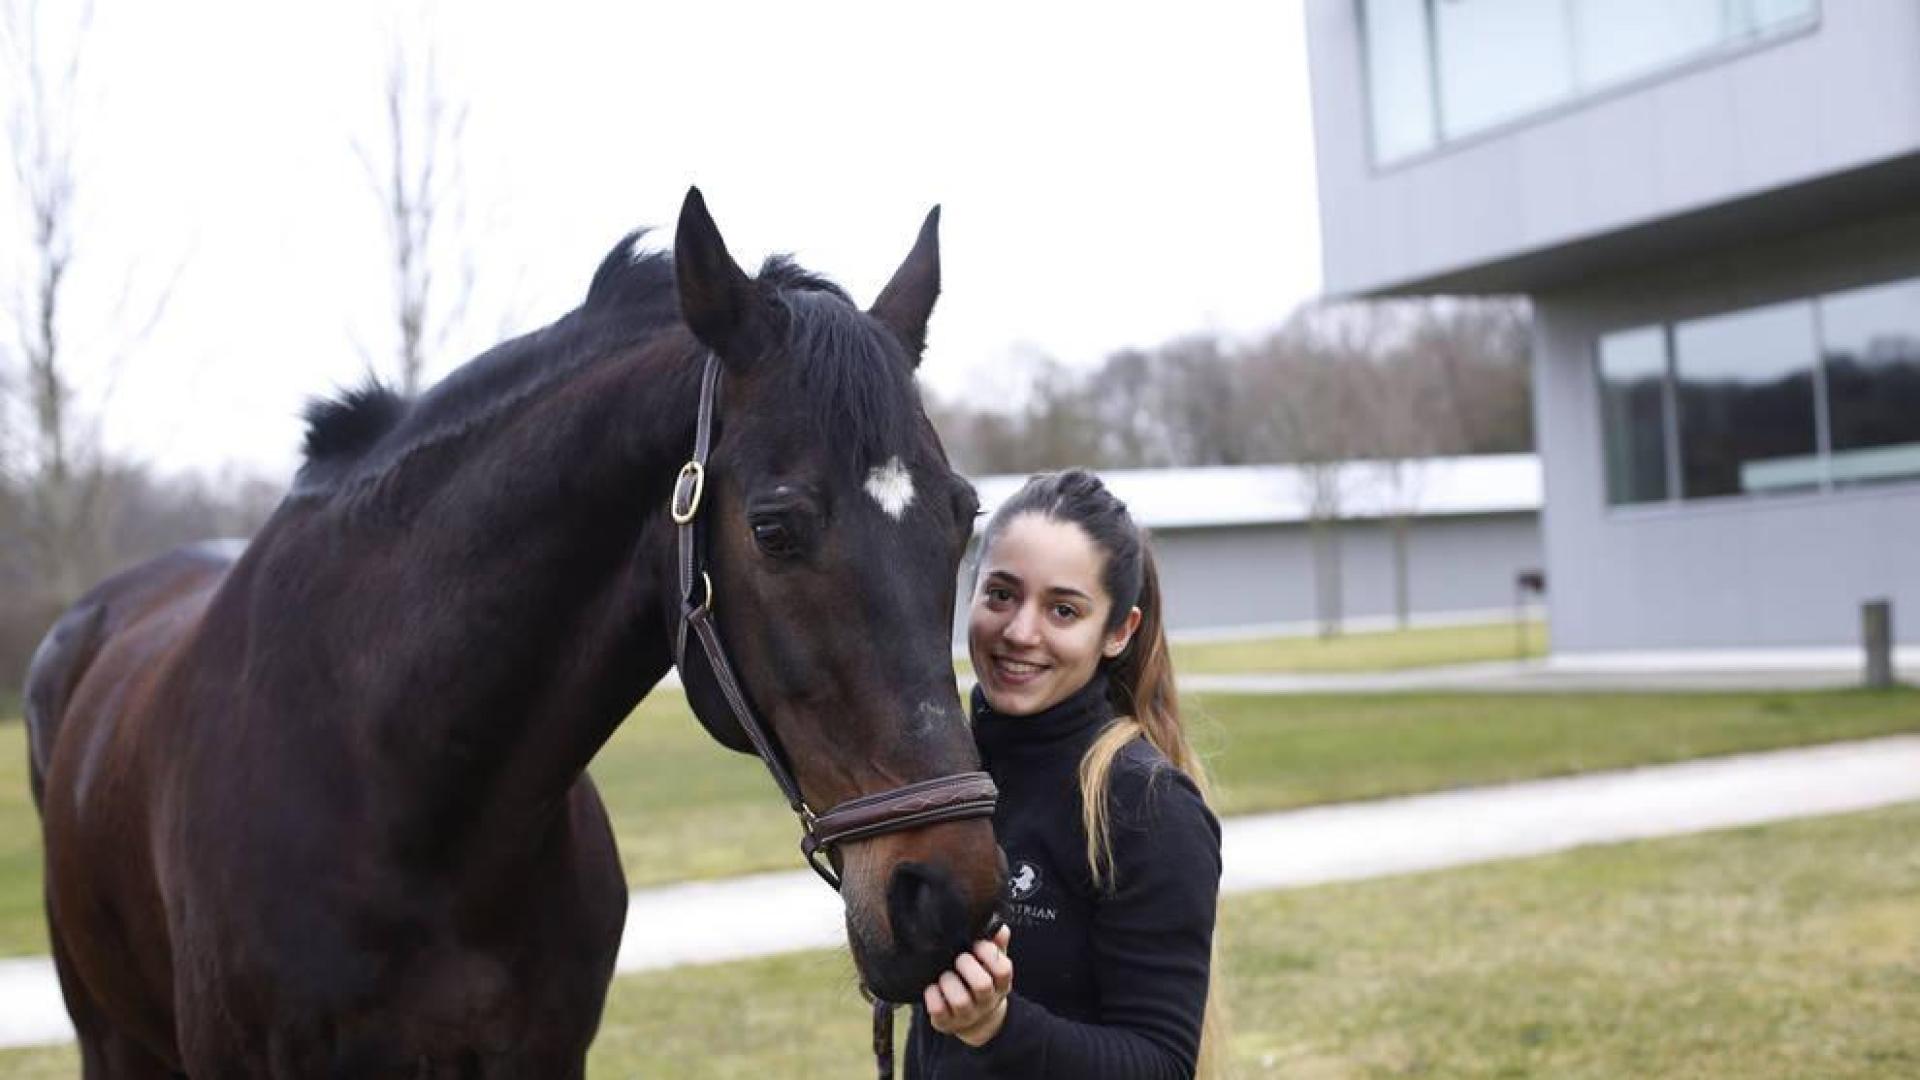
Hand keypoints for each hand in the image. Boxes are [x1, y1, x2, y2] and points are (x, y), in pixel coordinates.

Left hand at [922, 924, 1013, 1046]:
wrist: (976, 1019)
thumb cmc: (980, 981)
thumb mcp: (992, 963)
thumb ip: (996, 943)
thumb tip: (999, 927)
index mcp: (1000, 984)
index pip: (1003, 969)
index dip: (989, 954)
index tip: (977, 945)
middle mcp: (986, 1001)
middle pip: (982, 985)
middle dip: (967, 966)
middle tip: (959, 959)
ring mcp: (966, 1014)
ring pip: (960, 1001)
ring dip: (949, 982)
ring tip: (944, 975)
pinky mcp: (946, 1022)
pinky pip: (937, 1010)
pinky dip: (932, 996)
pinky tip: (933, 987)